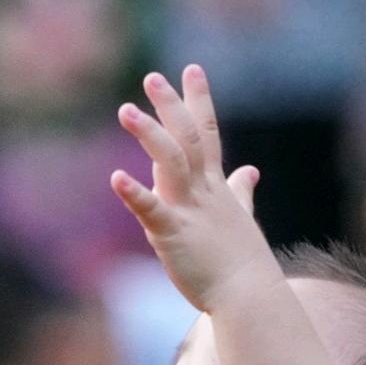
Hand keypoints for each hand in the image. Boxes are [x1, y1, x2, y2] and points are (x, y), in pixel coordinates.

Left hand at [111, 66, 281, 312]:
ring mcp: (189, 211)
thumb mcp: (242, 219)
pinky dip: (134, 192)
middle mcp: (204, 192)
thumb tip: (249, 172)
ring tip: (126, 110)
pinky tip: (116, 176)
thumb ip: (241, 193)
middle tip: (151, 77)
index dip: (198, 100)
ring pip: (172, 161)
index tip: (191, 69)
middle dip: (170, 105)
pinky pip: (151, 209)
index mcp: (216, 188)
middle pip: (188, 137)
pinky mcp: (172, 235)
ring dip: (149, 133)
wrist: (249, 295)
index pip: (208, 134)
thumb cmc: (243, 264)